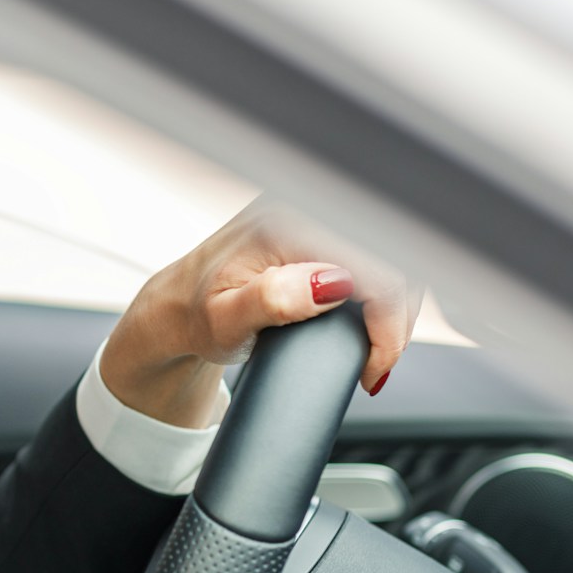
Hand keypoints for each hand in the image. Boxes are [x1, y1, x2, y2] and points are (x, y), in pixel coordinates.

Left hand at [101, 200, 419, 427]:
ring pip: (394, 255)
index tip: (374, 365)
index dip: (389, 322)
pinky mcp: (322, 225)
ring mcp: (314, 213)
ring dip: (396, 306)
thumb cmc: (192, 316)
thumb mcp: (222, 320)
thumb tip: (332, 283)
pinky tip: (373, 321)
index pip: (373, 264)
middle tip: (375, 364)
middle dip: (397, 318)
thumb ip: (273, 300)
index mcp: (281, 223)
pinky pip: (377, 254)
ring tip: (373, 349)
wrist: (175, 308)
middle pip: (393, 257)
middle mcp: (302, 207)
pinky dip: (385, 292)